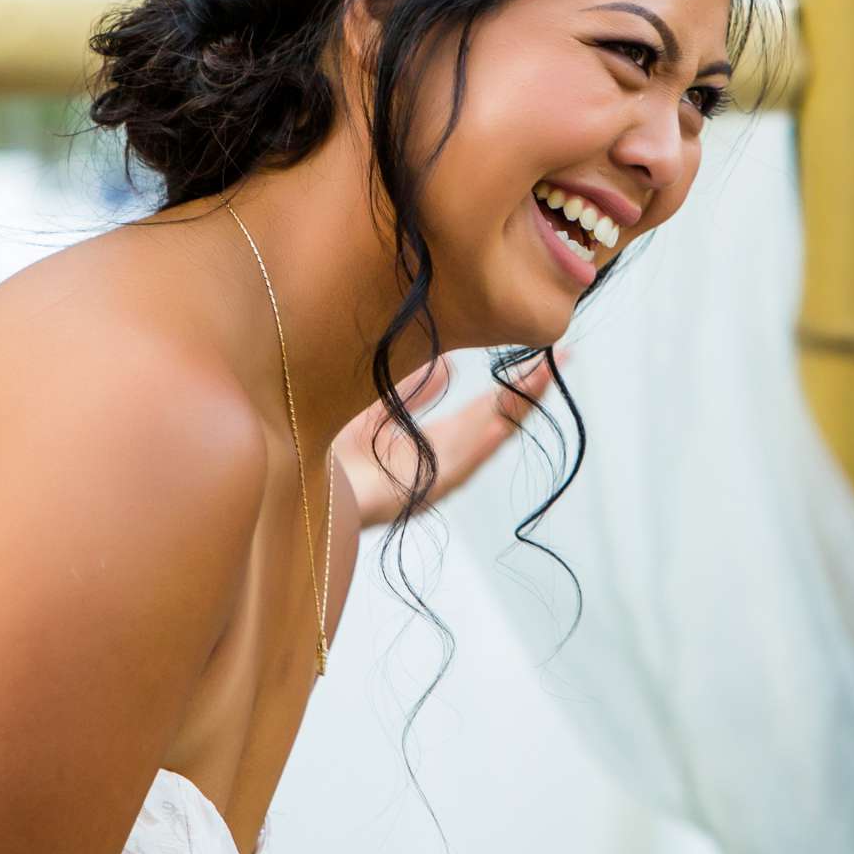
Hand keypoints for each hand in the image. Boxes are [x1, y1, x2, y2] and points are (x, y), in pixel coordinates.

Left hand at [334, 347, 564, 525]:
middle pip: (491, 422)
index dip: (511, 386)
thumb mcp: (376, 408)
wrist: (294, 480)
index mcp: (429, 444)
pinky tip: (501, 423)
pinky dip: (479, 447)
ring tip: (540, 380)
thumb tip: (451, 364)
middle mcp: (436, 462)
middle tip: (559, 359)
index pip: (482, 410)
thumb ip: (413, 390)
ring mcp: (430, 479)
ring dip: (513, 410)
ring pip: (482, 441)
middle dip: (525, 392)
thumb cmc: (326, 451)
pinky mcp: (414, 495)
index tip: (540, 359)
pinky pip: (454, 469)